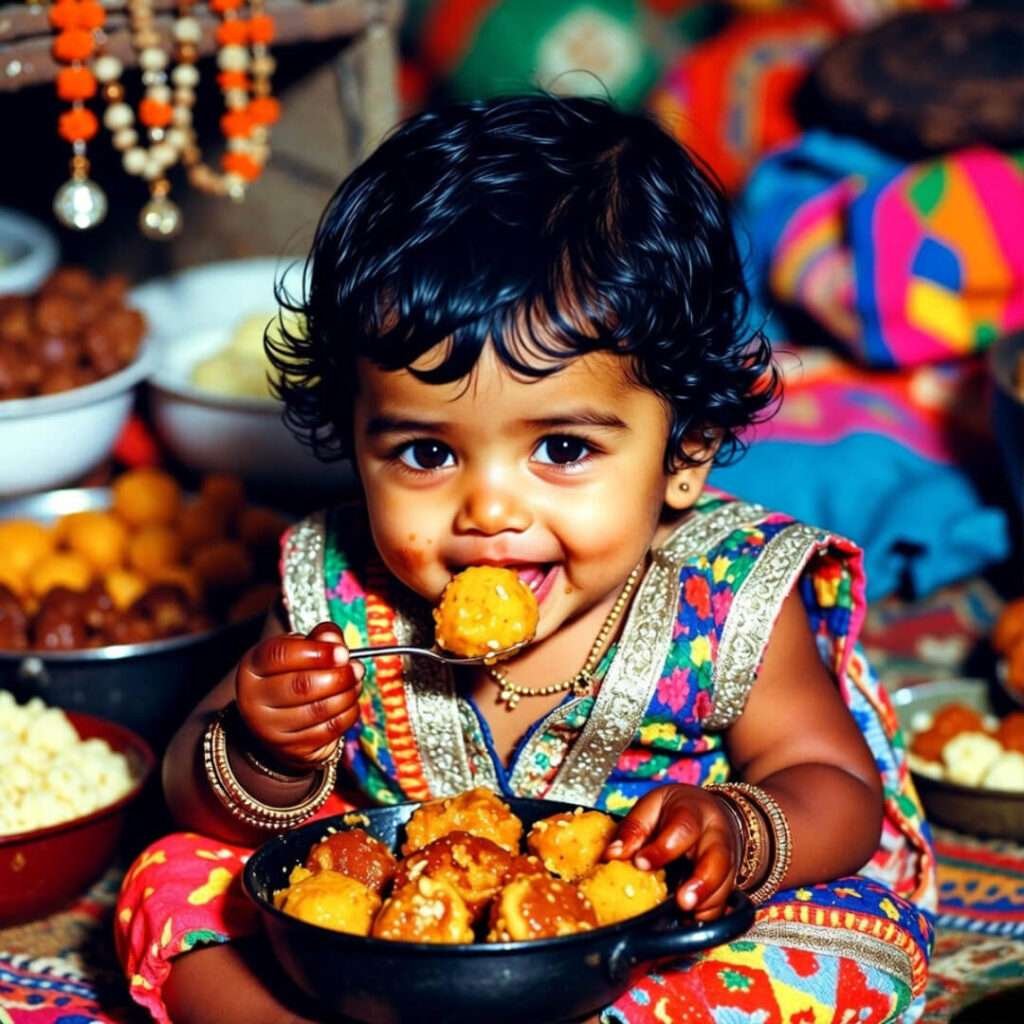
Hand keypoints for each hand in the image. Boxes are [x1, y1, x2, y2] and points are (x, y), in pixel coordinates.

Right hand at [235, 621, 361, 769]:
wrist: (276, 722)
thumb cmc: (291, 676)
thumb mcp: (299, 651)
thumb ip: (318, 639)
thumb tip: (333, 638)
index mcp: (252, 667)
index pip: (279, 655)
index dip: (316, 651)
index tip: (343, 652)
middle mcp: (253, 700)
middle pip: (301, 685)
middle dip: (338, 676)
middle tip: (356, 668)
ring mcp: (270, 729)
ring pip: (318, 710)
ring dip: (347, 694)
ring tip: (356, 682)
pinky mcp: (292, 749)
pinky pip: (330, 730)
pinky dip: (348, 713)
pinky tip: (350, 702)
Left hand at [603, 784, 738, 920]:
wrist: (707, 812)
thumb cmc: (676, 810)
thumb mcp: (652, 805)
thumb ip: (634, 828)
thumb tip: (612, 854)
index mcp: (695, 812)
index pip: (684, 829)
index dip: (663, 848)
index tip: (641, 863)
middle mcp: (717, 838)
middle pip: (718, 861)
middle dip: (702, 884)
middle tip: (683, 903)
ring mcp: (727, 862)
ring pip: (724, 887)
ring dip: (706, 906)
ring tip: (685, 918)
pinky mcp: (726, 884)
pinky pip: (722, 905)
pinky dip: (707, 918)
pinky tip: (688, 924)